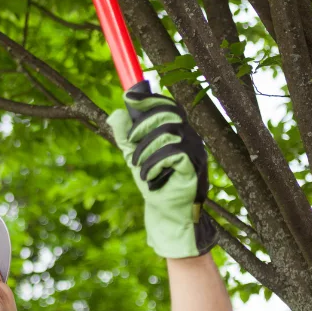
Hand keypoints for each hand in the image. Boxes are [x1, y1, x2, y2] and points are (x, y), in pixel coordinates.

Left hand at [106, 82, 215, 257]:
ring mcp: (195, 151)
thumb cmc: (153, 182)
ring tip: (138, 167)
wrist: (165, 212)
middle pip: (167, 113)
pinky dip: (154, 163)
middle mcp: (189, 137)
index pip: (167, 105)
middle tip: (130, 143)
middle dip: (143, 125)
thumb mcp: (133, 156)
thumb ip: (125, 136)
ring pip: (168, 132)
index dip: (149, 99)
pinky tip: (149, 177)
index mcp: (176, 131)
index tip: (129, 98)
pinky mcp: (195, 166)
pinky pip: (173, 153)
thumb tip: (116, 113)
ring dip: (145, 149)